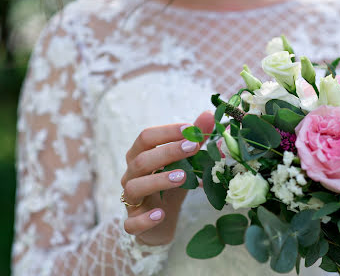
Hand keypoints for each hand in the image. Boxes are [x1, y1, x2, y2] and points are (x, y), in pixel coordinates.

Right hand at [121, 111, 213, 245]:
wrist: (162, 222)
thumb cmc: (171, 188)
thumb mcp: (184, 164)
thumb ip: (194, 141)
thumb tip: (208, 114)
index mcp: (139, 157)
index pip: (145, 137)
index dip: (166, 132)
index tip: (190, 129)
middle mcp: (131, 176)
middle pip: (140, 160)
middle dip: (166, 152)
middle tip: (192, 147)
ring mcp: (130, 200)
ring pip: (134, 187)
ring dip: (158, 180)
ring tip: (182, 176)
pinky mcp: (133, 224)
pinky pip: (132, 223)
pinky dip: (145, 218)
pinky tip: (161, 214)